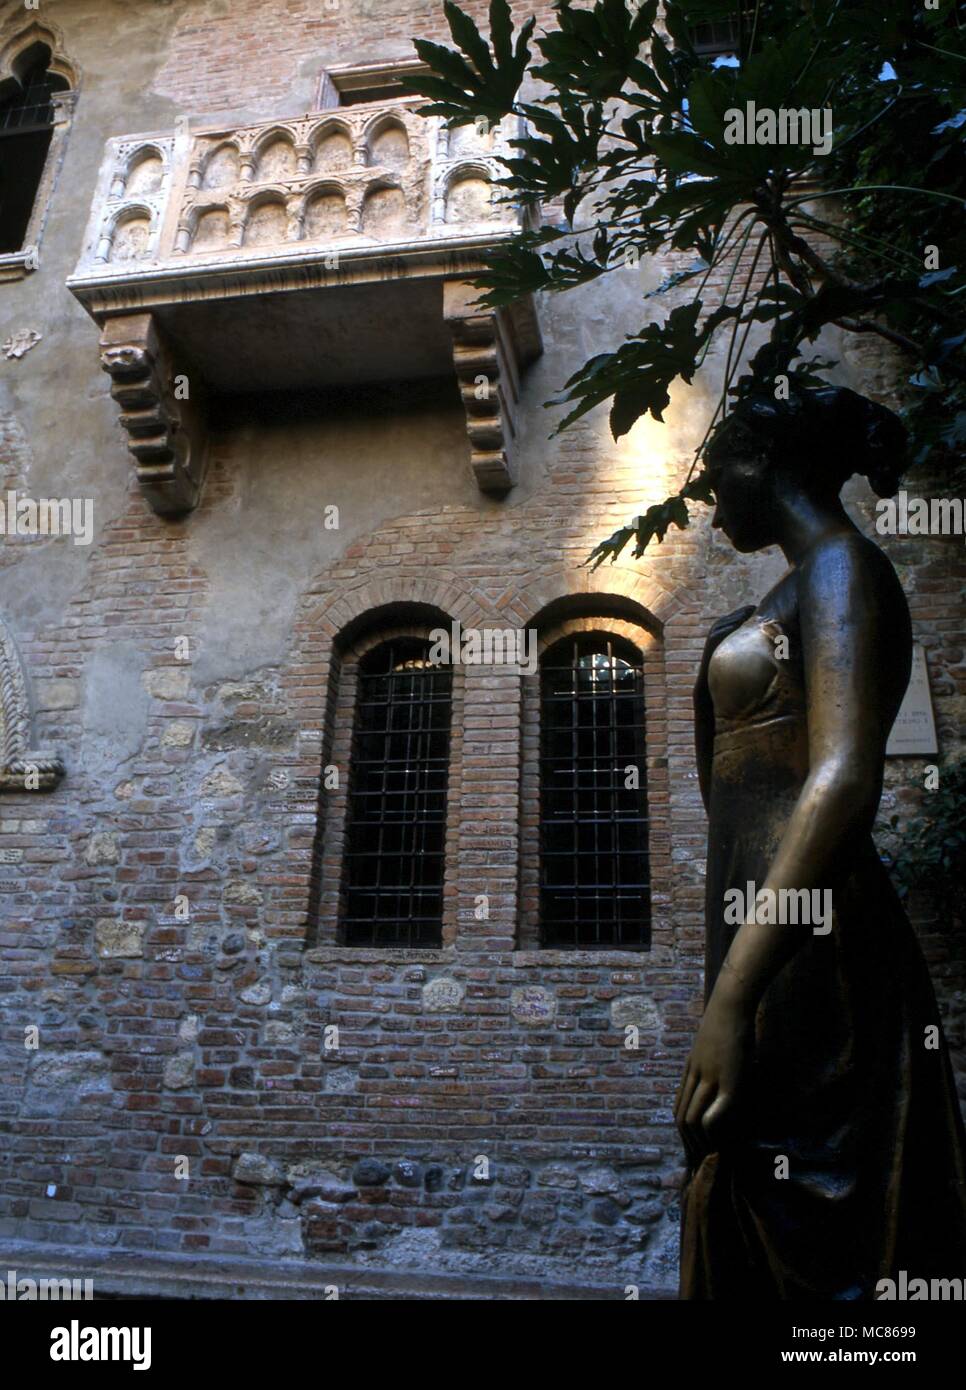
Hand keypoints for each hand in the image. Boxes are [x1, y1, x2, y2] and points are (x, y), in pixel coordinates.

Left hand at [675, 972, 754, 1162]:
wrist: (730, 1004)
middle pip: (681, 1117)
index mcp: (690, 1070)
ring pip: (693, 1117)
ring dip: (698, 1141)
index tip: (689, 1147)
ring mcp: (710, 1079)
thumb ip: (710, 1063)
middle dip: (687, 1142)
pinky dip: (712, 1127)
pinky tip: (716, 1136)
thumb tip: (715, 1079)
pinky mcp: (729, 1081)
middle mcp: (695, 1077)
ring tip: (705, 1156)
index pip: (678, 1107)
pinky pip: (713, 1110)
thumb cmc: (726, 1022)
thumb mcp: (712, 1046)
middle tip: (696, 1161)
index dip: (682, 1131)